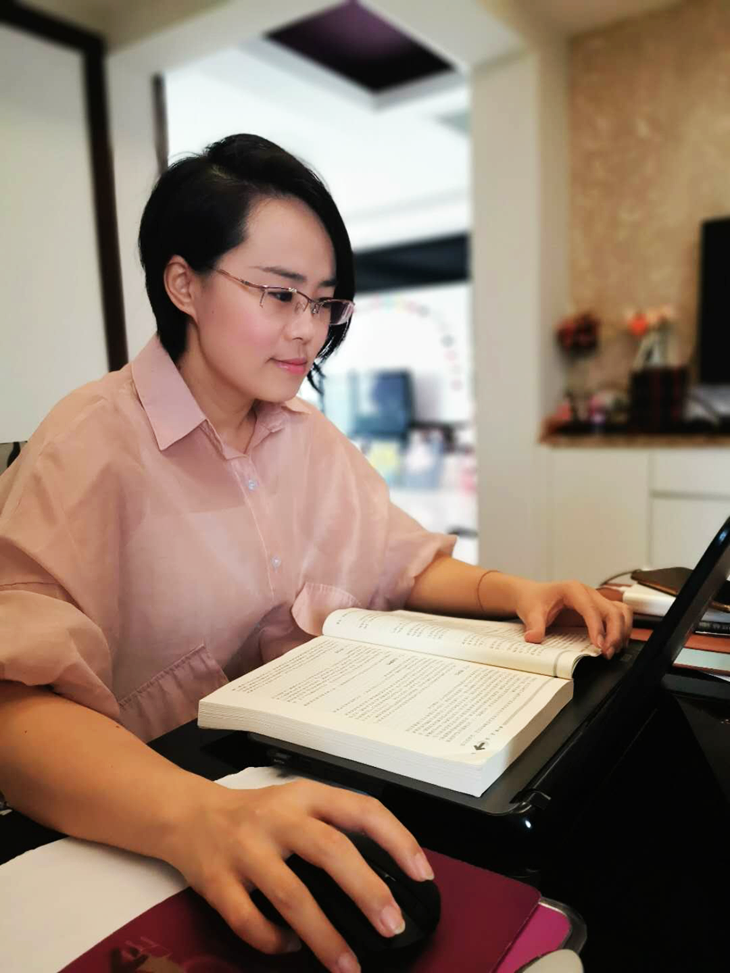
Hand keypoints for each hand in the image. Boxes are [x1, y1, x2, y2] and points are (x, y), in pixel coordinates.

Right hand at [161, 778, 432, 972]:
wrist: (187, 814)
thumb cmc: (255, 815)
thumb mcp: (298, 803)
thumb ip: (334, 827)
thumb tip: (388, 876)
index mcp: (306, 796)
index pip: (361, 809)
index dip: (397, 839)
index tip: (421, 873)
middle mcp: (277, 818)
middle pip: (329, 850)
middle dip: (365, 890)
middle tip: (391, 925)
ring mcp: (245, 849)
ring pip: (291, 895)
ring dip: (324, 936)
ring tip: (349, 965)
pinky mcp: (217, 882)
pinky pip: (249, 920)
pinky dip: (274, 941)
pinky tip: (290, 947)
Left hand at [511, 579, 632, 656]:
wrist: (532, 595)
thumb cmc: (534, 599)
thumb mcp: (531, 612)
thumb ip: (534, 625)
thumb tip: (534, 638)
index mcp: (573, 590)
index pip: (591, 608)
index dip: (597, 627)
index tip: (598, 645)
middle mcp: (589, 593)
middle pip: (613, 610)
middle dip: (615, 633)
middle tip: (607, 653)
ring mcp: (596, 601)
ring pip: (621, 612)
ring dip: (622, 631)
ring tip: (612, 650)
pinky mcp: (598, 610)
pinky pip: (618, 616)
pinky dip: (622, 630)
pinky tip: (614, 644)